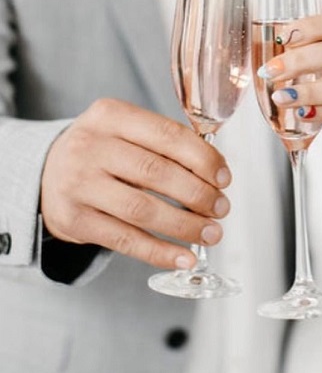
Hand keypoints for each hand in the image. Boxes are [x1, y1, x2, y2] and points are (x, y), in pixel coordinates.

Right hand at [40, 99, 231, 270]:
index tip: (224, 178)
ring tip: (211, 233)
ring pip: (142, 210)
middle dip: (198, 194)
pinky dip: (160, 252)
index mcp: (110, 115)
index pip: (168, 135)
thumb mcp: (125, 128)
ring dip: (184, 226)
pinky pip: (125, 240)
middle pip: (156, 173)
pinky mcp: (74, 220)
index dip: (203, 159)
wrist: (45, 172)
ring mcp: (79, 184)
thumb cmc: (103, 149)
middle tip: (221, 208)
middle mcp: (91, 147)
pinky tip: (184, 258)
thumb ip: (165, 142)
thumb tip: (216, 172)